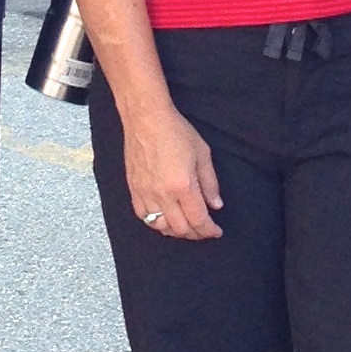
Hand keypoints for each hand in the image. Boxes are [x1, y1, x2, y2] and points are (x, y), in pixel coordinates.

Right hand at [122, 103, 223, 239]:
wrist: (145, 117)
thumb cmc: (175, 130)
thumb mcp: (202, 153)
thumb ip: (210, 183)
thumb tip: (216, 205)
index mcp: (183, 186)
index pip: (198, 220)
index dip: (210, 230)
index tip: (216, 231)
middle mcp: (163, 194)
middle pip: (181, 229)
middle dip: (196, 233)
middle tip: (204, 228)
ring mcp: (145, 193)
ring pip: (161, 227)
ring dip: (176, 231)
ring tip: (186, 225)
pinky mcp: (133, 189)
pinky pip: (143, 216)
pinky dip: (156, 222)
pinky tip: (164, 218)